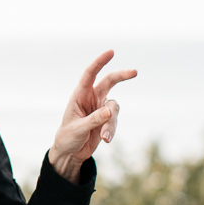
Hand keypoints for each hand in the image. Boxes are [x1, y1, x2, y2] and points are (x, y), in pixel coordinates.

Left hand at [47, 50, 136, 181]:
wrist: (70, 152)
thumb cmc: (68, 137)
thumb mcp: (78, 128)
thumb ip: (94, 119)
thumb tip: (110, 111)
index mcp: (80, 95)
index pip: (90, 74)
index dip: (100, 62)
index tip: (111, 52)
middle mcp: (92, 98)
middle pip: (109, 81)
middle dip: (122, 76)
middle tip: (135, 72)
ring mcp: (101, 108)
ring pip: (114, 108)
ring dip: (111, 123)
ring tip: (104, 137)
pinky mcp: (107, 120)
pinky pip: (114, 121)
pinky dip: (112, 130)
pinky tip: (106, 140)